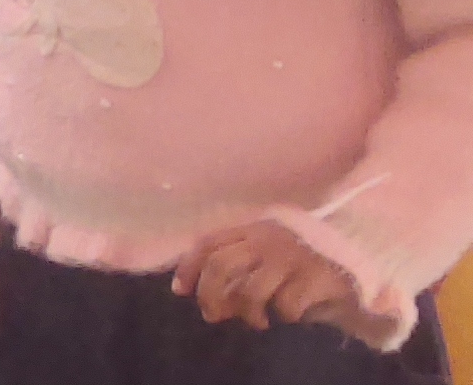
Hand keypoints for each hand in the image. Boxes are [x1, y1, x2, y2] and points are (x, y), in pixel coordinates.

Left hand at [176, 220, 365, 334]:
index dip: (188, 267)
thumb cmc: (312, 256)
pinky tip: (291, 316)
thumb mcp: (273, 254)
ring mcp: (292, 256)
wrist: (368, 249)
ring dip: (247, 313)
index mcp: (254, 227)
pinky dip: (283, 316)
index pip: (208, 243)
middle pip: (220, 265)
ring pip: (249, 290)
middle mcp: (268, 238)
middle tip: (213, 315)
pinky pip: (285, 304)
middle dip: (209, 295)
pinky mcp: (315, 276)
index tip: (180, 291)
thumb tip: (213, 300)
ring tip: (258, 322)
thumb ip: (244, 268)